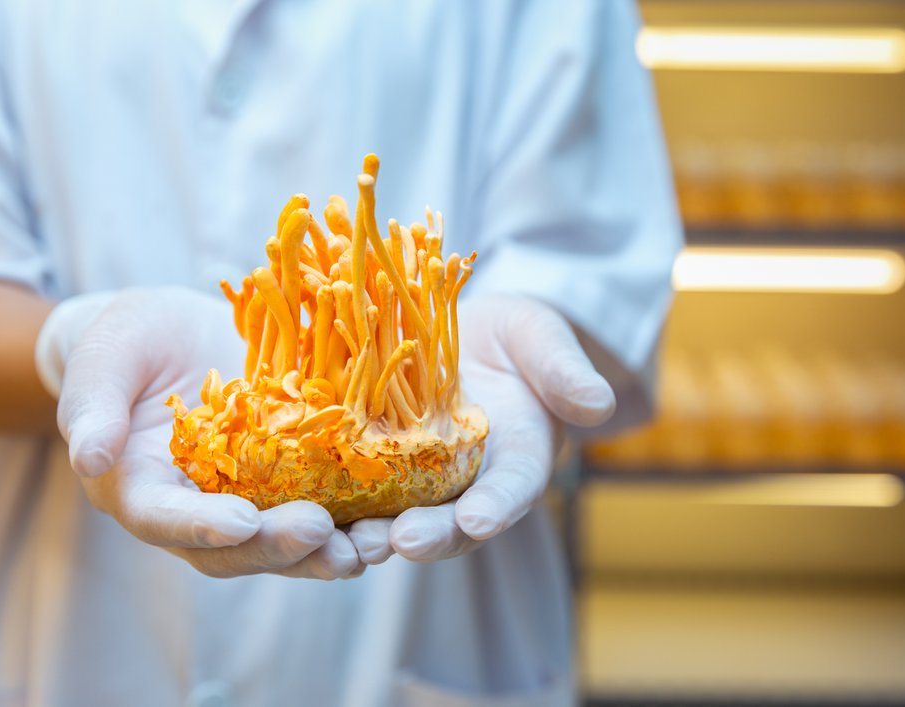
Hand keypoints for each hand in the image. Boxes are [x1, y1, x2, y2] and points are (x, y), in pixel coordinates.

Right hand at [52, 287, 363, 579]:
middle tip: (320, 534)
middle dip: (278, 546)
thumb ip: (92, 406)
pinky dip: (359, 518)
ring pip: (287, 542)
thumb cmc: (129, 343)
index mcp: (145, 489)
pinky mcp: (296, 480)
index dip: (201, 527)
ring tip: (372, 546)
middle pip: (235, 547)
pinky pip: (328, 508)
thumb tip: (90, 458)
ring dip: (329, 551)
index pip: (166, 519)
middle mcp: (200, 509)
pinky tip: (398, 516)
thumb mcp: (106, 358)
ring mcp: (251, 499)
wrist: (177, 334)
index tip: (240, 522)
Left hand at [348, 295, 615, 563]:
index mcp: (518, 458)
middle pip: (452, 521)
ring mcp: (424, 481)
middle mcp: (471, 483)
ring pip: (401, 518)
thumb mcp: (544, 342)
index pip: (513, 489)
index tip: (477, 520)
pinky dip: (336, 504)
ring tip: (348, 542)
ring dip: (375, 535)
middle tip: (402, 542)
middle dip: (431, 535)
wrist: (473, 338)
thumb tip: (598, 404)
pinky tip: (306, 505)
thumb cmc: (516, 339)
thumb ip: (566, 372)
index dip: (497, 506)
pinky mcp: (381, 468)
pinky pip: (358, 491)